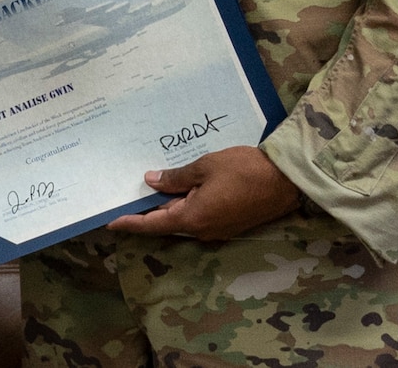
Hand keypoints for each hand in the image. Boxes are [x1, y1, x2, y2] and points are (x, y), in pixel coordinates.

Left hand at [105, 145, 301, 240]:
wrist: (287, 180)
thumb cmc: (244, 170)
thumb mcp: (204, 167)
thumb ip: (175, 177)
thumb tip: (151, 182)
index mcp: (193, 218)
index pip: (153, 224)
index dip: (131, 223)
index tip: (110, 223)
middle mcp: (204, 230)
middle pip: (168, 221)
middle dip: (148, 209)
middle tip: (126, 195)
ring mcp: (219, 229)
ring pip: (184, 218)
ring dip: (168, 205)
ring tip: (149, 187)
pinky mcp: (231, 223)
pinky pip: (200, 216)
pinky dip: (186, 204)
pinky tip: (179, 188)